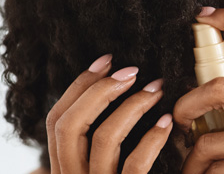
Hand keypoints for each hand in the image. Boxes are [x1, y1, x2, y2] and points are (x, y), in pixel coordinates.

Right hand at [45, 54, 172, 173]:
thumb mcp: (99, 165)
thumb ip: (92, 142)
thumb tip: (108, 90)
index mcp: (63, 167)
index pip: (56, 121)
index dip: (80, 86)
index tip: (107, 60)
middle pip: (69, 125)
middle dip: (100, 91)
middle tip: (132, 71)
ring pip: (104, 138)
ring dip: (133, 105)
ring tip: (156, 89)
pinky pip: (136, 162)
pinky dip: (152, 138)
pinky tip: (167, 121)